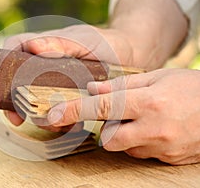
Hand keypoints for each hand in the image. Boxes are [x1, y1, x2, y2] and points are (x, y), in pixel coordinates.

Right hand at [3, 24, 134, 131]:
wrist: (127, 56)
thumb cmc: (104, 42)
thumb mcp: (83, 40)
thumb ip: (59, 44)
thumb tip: (32, 46)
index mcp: (42, 46)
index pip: (12, 52)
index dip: (1, 70)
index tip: (2, 91)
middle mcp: (43, 65)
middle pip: (17, 83)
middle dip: (16, 103)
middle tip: (19, 118)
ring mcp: (53, 82)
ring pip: (35, 102)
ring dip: (40, 116)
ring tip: (56, 124)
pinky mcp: (66, 96)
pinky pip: (55, 111)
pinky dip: (59, 121)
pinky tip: (72, 124)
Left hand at [47, 68, 199, 164]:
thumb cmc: (192, 88)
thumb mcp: (158, 77)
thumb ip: (122, 85)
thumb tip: (92, 90)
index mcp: (149, 103)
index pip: (101, 108)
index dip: (73, 111)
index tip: (51, 116)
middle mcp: (153, 129)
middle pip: (107, 138)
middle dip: (106, 127)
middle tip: (123, 113)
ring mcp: (161, 148)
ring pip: (123, 147)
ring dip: (124, 134)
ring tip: (145, 118)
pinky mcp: (167, 160)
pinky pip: (140, 153)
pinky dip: (139, 142)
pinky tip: (155, 129)